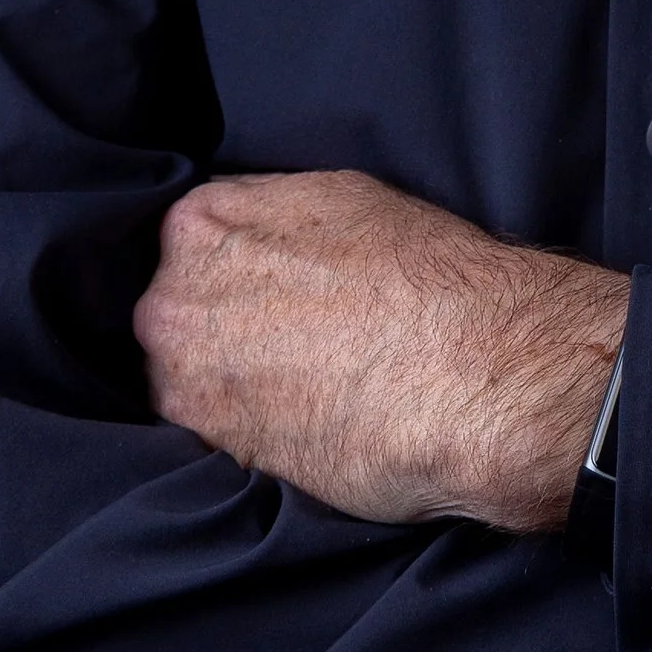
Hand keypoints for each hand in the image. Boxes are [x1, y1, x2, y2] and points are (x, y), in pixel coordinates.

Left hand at [133, 168, 626, 533]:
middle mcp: (173, 298)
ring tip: (305, 393)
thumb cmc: (432, 280)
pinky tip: (305, 429)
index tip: (275, 298)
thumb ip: (271, 219)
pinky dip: (249, 440)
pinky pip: (212, 443)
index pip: (192, 247)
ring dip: (230, 392)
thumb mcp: (345, 198)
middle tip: (294, 348)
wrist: (478, 375)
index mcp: (202, 223)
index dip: (238, 275)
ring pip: (188, 383)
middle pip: (178, 317)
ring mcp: (184, 380)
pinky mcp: (211, 453)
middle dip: (224, 332)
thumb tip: (257, 244)